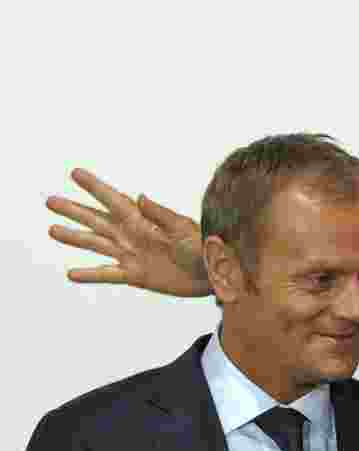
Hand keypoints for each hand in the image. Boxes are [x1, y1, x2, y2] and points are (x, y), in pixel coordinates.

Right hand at [46, 168, 210, 296]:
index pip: (114, 200)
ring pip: (97, 244)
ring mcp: (132, 255)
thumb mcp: (183, 228)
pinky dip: (90, 274)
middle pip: (97, 220)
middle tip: (50, 201)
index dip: (95, 187)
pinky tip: (71, 274)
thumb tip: (140, 197)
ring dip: (75, 238)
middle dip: (75, 211)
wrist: (214, 272)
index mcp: (144, 219)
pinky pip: (108, 274)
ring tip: (52, 230)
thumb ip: (161, 214)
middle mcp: (133, 235)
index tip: (75, 173)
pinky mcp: (136, 275)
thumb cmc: (203, 245)